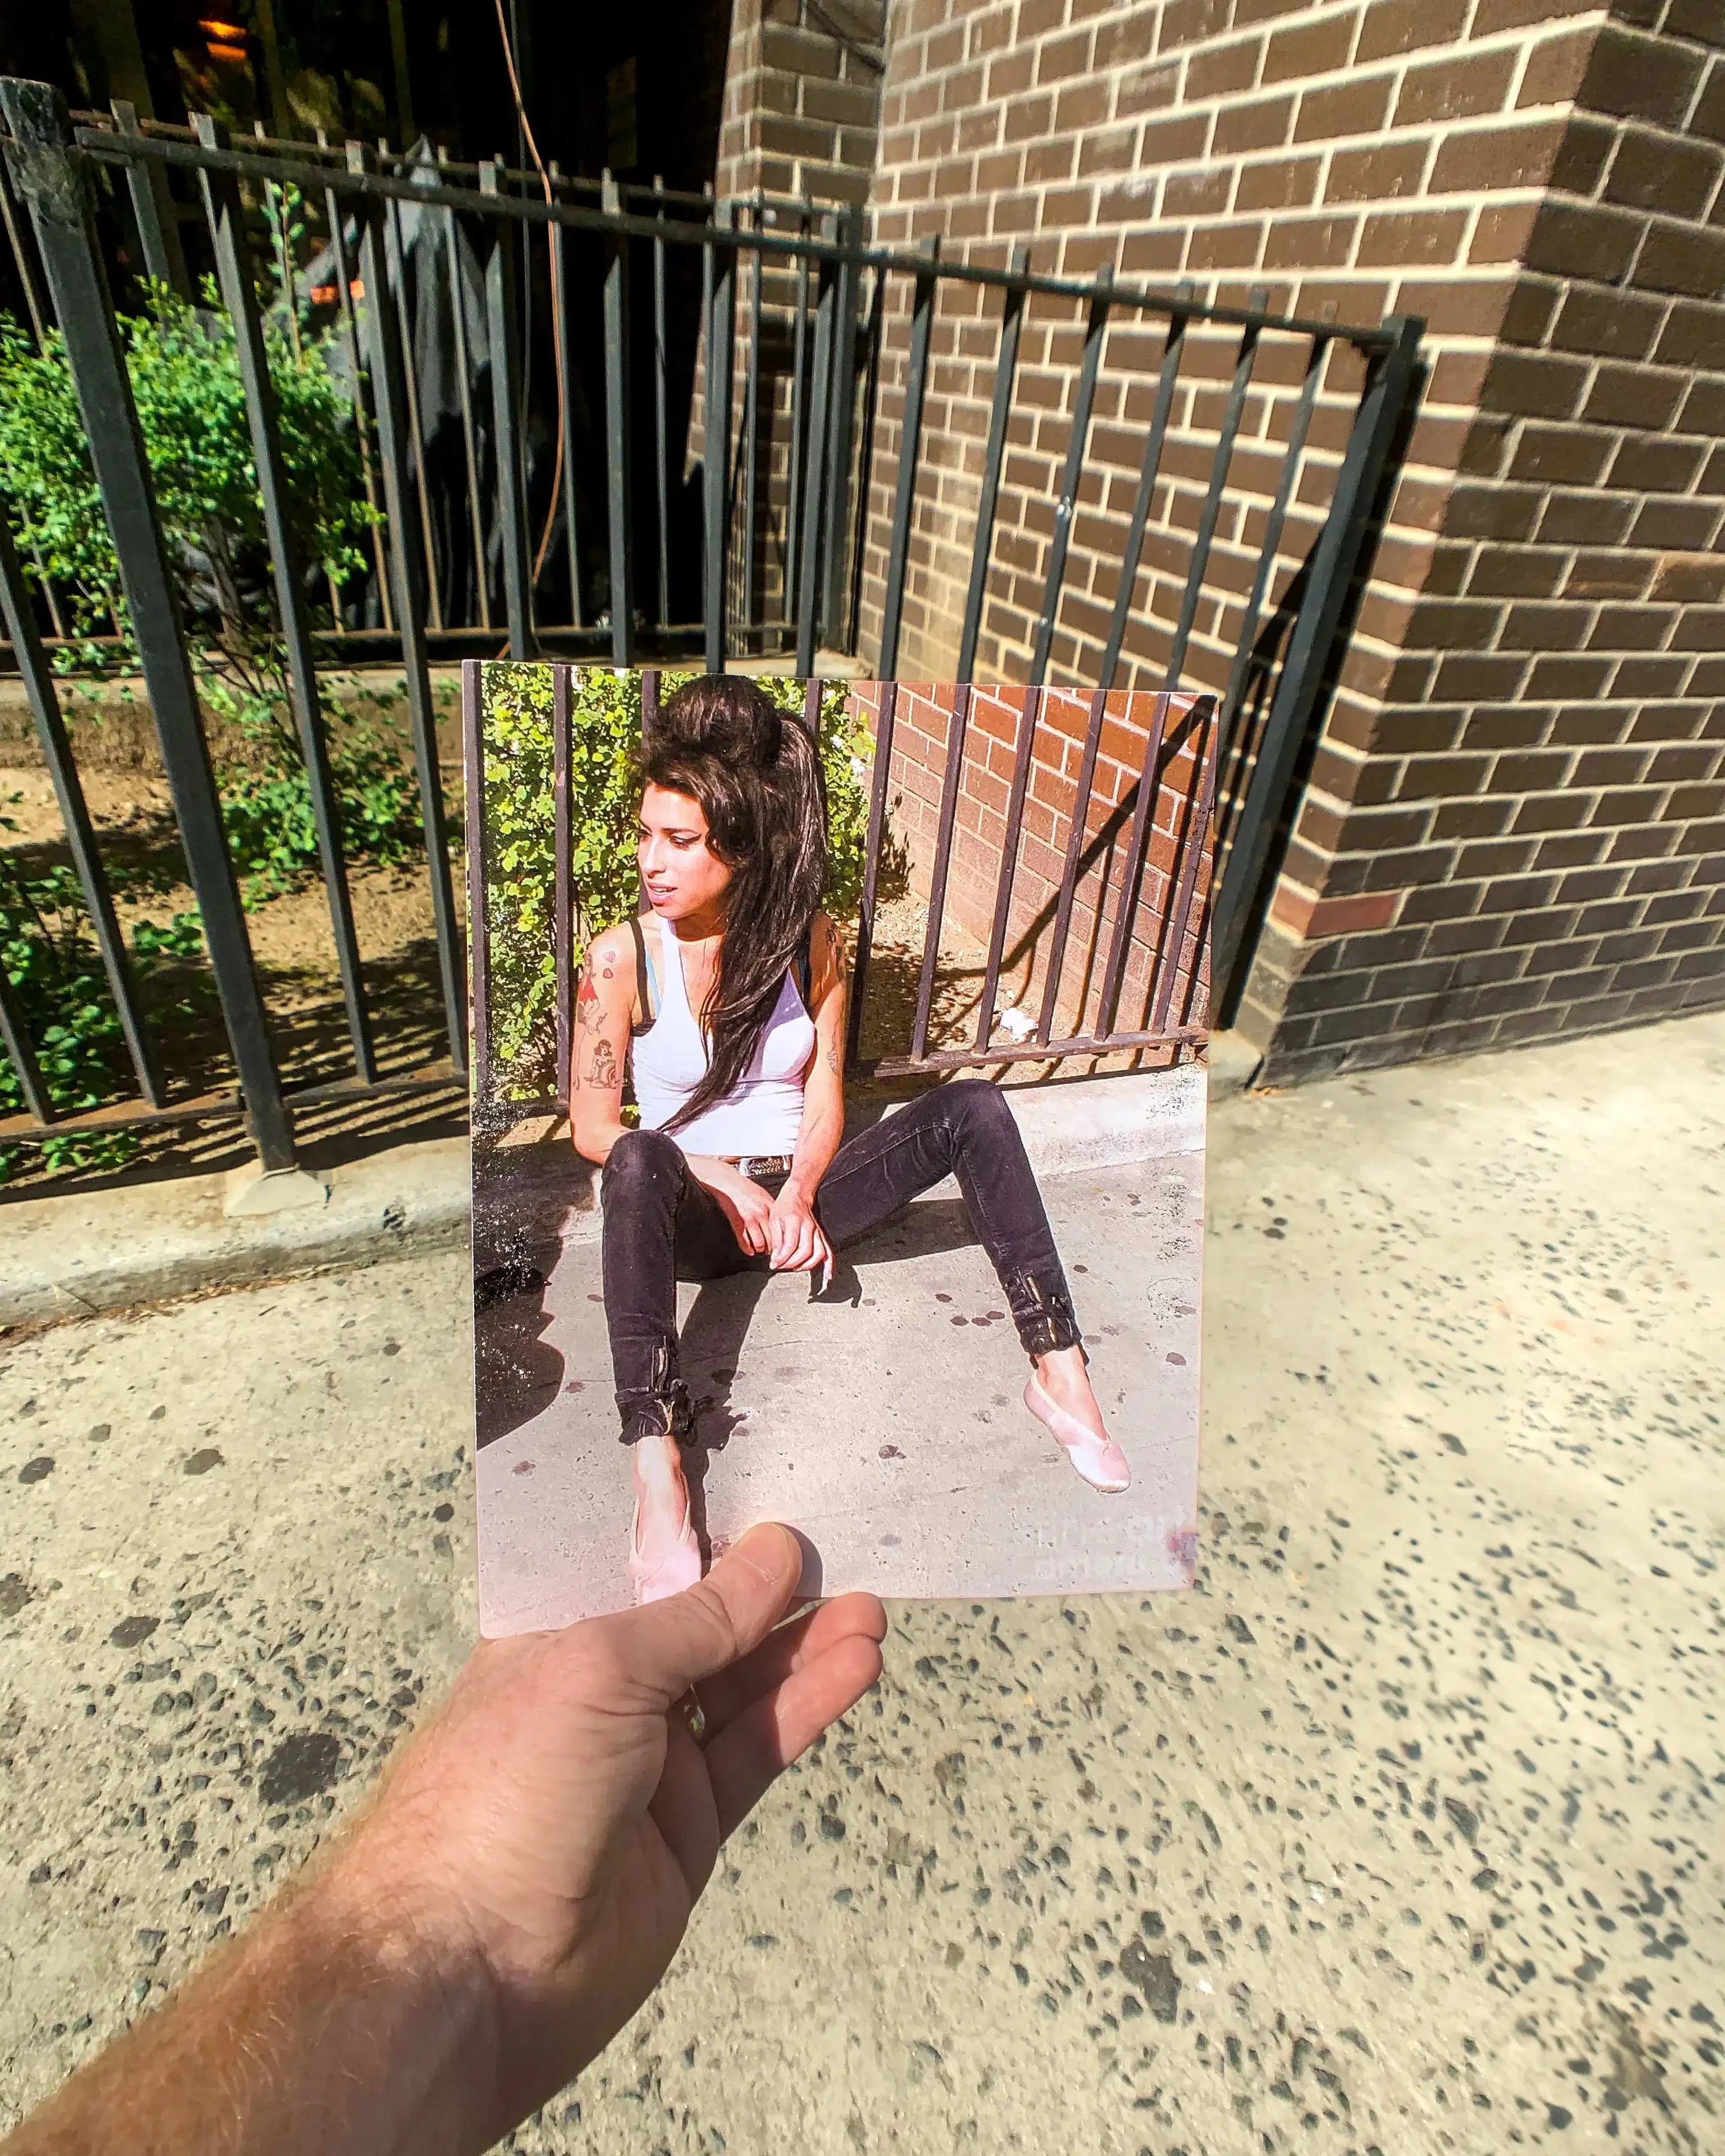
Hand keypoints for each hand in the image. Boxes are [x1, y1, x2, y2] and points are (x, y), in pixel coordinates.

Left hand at [335, 1525, 885, 2149]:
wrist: (473, 1972)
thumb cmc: (510, 1788)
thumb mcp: (602, 1670)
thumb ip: (699, 1615)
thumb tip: (776, 1549)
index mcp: (552, 1633)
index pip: (637, 1563)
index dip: (703, 1527)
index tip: (773, 1486)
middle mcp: (599, 1689)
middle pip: (702, 1621)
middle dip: (770, 1588)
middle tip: (844, 1550)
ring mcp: (647, 1761)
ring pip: (742, 1686)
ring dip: (804, 1645)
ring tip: (871, 1608)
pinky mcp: (689, 1826)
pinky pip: (756, 1749)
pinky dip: (807, 1707)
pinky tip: (855, 1665)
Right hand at [709, 1165, 773, 1255]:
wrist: (728, 1182)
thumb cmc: (745, 1187)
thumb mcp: (763, 1195)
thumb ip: (771, 1208)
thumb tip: (778, 1222)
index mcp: (770, 1206)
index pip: (781, 1227)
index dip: (782, 1238)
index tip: (782, 1243)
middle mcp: (761, 1213)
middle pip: (772, 1238)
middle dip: (772, 1247)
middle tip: (772, 1251)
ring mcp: (749, 1219)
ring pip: (759, 1243)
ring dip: (760, 1249)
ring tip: (760, 1250)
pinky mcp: (737, 1223)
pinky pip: (744, 1241)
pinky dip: (747, 1249)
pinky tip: (749, 1250)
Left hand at [767, 1187, 832, 1273]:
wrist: (797, 1196)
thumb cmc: (784, 1207)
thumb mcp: (774, 1221)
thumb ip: (776, 1241)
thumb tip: (775, 1259)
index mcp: (795, 1221)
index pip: (791, 1245)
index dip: (782, 1258)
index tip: (774, 1264)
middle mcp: (809, 1227)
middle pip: (805, 1251)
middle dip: (792, 1263)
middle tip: (782, 1266)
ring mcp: (817, 1232)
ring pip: (818, 1254)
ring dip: (806, 1265)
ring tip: (795, 1268)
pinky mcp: (822, 1236)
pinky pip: (828, 1252)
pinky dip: (829, 1265)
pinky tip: (827, 1276)